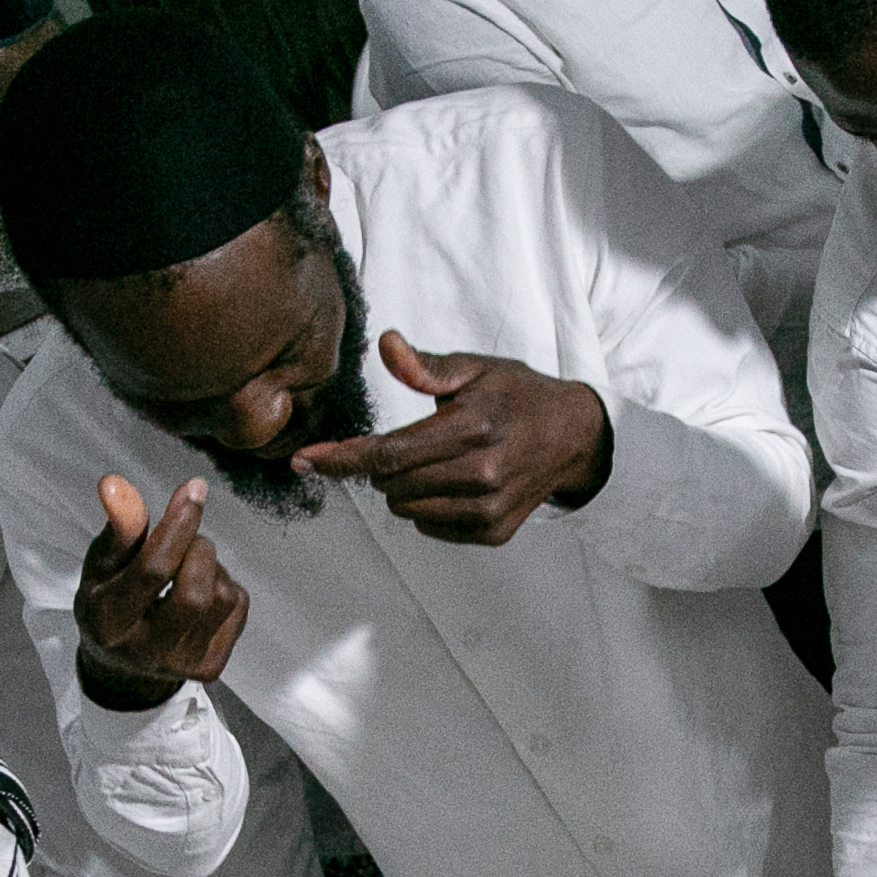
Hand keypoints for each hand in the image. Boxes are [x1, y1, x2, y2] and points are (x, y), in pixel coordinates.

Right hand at [76, 475, 245, 710]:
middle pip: (194, 591)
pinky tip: (200, 589)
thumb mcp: (102, 567)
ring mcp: (184, 664)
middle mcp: (148, 652)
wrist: (125, 667)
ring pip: (222, 596)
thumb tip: (114, 483)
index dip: (176, 525)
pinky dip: (224, 584)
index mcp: (111, 622)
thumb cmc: (110, 604)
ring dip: (212, 566)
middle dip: (197, 549)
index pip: (152, 571)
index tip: (193, 489)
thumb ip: (117, 529)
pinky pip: (238, 606)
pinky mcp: (212, 667)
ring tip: (188, 567)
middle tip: (184, 540)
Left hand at [288, 331, 610, 546]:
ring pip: (405, 508)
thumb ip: (425, 367)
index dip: (340, 458)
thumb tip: (386, 346)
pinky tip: (453, 483)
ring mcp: (488, 509)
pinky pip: (429, 526)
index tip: (303, 461)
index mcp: (472, 427)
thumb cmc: (519, 396)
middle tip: (413, 441)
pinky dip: (426, 507)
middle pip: (390, 483)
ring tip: (438, 461)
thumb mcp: (475, 369)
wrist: (573, 437)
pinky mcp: (493, 531)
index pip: (388, 452)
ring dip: (403, 487)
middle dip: (381, 465)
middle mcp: (481, 474)